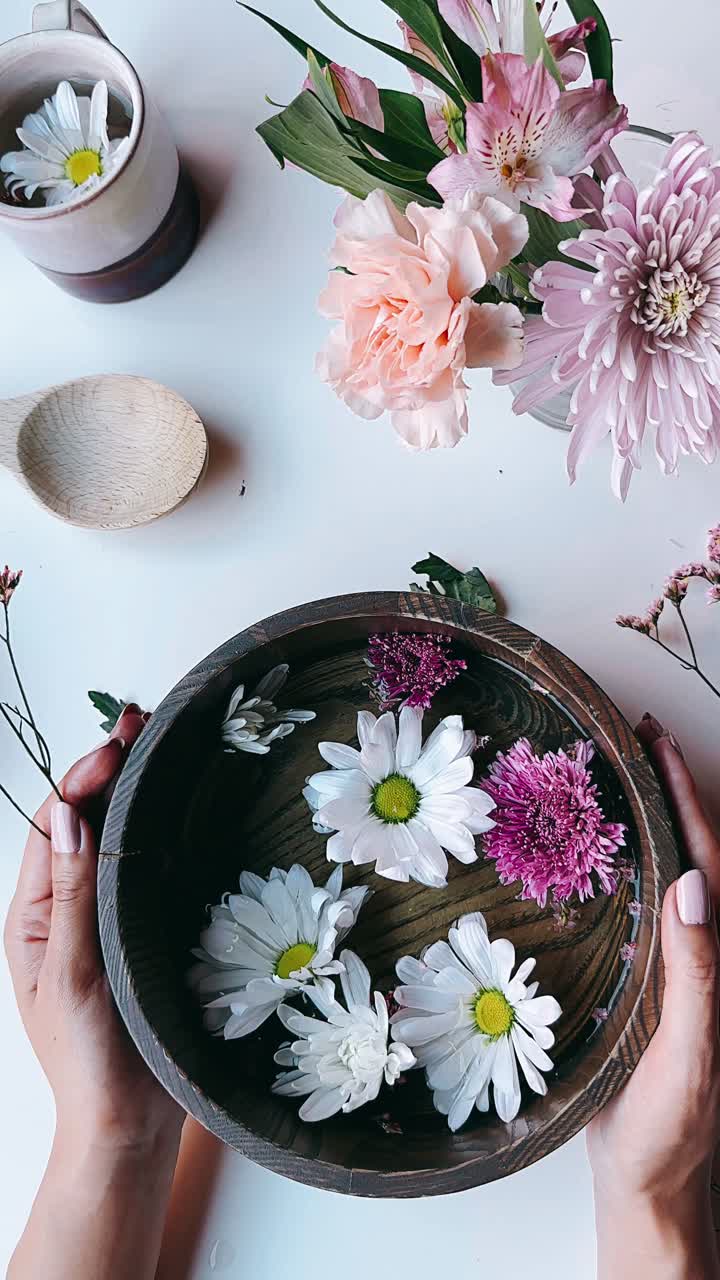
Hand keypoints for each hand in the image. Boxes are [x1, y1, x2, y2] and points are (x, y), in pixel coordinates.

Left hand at [4, 706, 181, 1153]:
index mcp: (34, 914)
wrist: (128, 1127)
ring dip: (138, 793)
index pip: (57, 825)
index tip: (120, 741)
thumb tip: (74, 815)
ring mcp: (108, 919)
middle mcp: (68, 907)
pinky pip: (151, 872)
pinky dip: (164, 833)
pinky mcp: (144, 933)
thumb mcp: (72, 976)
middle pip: (87, 820)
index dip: (83, 777)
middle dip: (110, 768)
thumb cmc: (87, 1062)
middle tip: (144, 720)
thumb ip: (72, 896)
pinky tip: (186, 808)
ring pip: (121, 841)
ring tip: (164, 746)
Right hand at [587, 715, 719, 1278]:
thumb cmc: (670, 1131)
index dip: (685, 798)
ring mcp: (672, 967)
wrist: (643, 1183)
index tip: (656, 744)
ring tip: (618, 774)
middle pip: (692, 855)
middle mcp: (700, 953)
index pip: (707, 862)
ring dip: (648, 821)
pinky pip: (635, 910)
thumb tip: (692, 885)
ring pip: (665, 877)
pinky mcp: (641, 983)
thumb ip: (700, 977)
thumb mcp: (691, 1059)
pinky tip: (592, 852)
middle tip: (638, 737)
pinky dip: (621, 867)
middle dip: (672, 791)